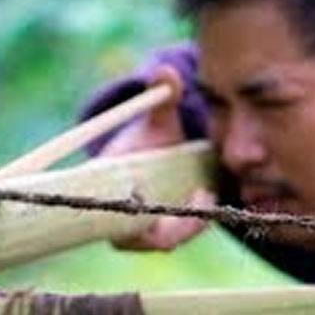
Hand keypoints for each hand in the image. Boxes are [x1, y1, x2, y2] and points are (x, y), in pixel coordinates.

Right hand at [99, 66, 215, 251]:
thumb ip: (163, 97)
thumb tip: (165, 72)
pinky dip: (192, 225)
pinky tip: (207, 198)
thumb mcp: (159, 118)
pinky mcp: (153, 237)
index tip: (181, 195)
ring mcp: (135, 232)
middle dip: (176, 225)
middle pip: (141, 240)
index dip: (140, 218)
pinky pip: (172, 240)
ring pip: (163, 242)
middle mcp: (115, 217)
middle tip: (204, 195)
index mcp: (106, 189)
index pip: (114, 217)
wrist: (156, 155)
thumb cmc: (152, 138)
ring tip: (208, 192)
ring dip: (189, 225)